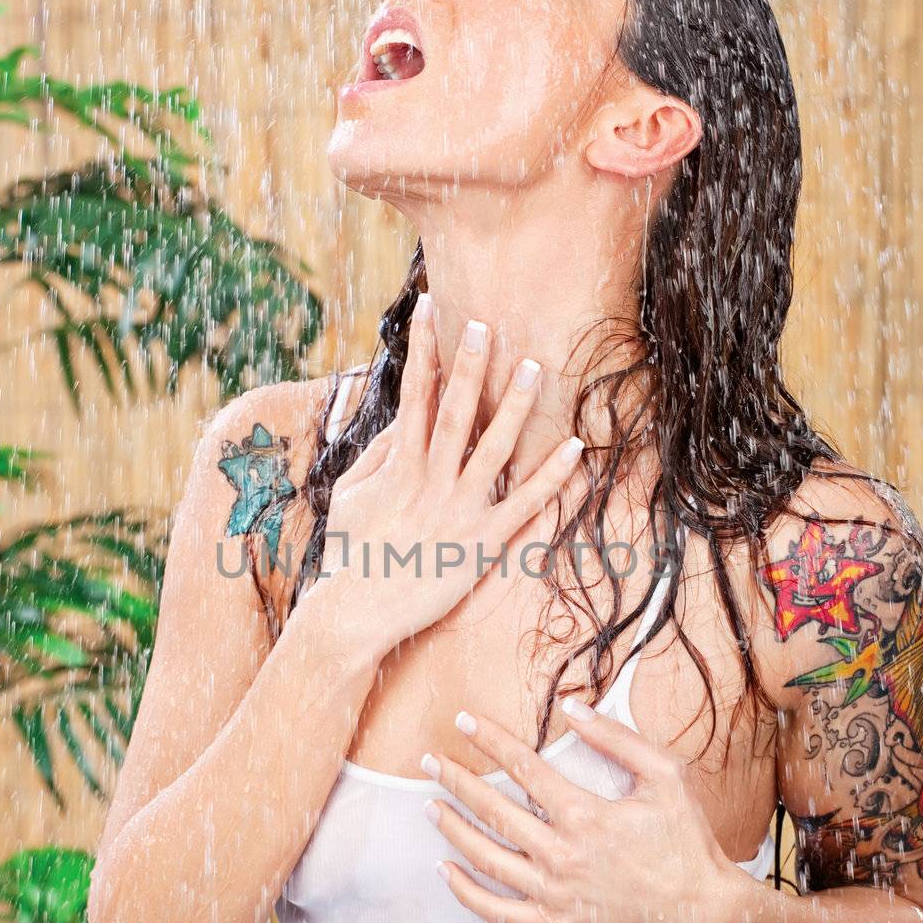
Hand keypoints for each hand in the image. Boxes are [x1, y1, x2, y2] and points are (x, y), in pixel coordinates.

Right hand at [317, 295, 584, 656]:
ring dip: (514, 406)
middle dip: (469, 364)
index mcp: (397, 466)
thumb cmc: (348, 556)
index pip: (413, 393)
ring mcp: (458, 511)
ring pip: (492, 448)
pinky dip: (552, 477)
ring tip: (534, 368)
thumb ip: (377, 456)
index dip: (422, 347)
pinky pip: (524, 504)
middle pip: (454, 410)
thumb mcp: (350, 497)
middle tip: (486, 324)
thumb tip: (402, 420)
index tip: (429, 307)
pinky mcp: (482, 544)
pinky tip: (574, 449)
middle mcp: (429, 481)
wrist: (353, 615)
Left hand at [422, 698, 742, 922]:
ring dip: (453, 830)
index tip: (465, 722)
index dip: (491, 742)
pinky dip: (466, 892)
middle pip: (494, 812)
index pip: (524, 770)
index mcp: (586, 816)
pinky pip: (498, 912)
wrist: (702, 911)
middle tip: (430, 761)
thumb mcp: (666, 777)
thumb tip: (573, 707)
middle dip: (456, 782)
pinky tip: (445, 870)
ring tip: (429, 806)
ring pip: (487, 859)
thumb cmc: (687, 841)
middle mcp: (563, 855)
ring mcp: (556, 894)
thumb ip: (618, 739)